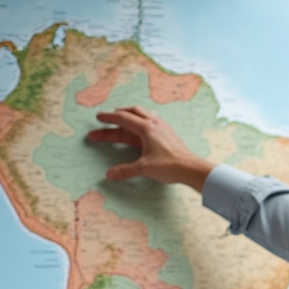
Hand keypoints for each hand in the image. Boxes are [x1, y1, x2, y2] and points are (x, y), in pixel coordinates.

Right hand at [87, 106, 214, 191]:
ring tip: (119, 119)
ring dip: (129, 116)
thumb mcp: (144, 168)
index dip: (109, 118)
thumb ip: (125, 170)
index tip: (98, 117)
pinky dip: (140, 121)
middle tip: (104, 119)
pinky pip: (150, 121)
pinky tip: (140, 126)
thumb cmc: (169, 166)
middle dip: (116, 116)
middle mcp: (154, 123)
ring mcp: (162, 127)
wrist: (191, 168)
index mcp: (146, 128)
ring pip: (142, 115)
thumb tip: (109, 174)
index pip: (123, 118)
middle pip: (132, 113)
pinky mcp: (167, 133)